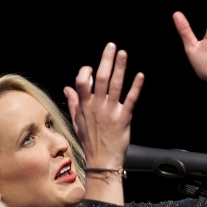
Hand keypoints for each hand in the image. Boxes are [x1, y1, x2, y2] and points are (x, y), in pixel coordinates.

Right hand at [64, 42, 144, 168]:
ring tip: (123, 53)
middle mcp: (97, 106)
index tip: (90, 66)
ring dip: (120, 68)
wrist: (102, 160)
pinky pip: (130, 99)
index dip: (85, 71)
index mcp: (85, 106)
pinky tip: (140, 75)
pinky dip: (135, 87)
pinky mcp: (124, 118)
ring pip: (115, 85)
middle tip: (111, 46)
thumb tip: (67, 88)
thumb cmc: (90, 141)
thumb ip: (74, 102)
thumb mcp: (77, 122)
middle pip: (100, 78)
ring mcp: (111, 111)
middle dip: (106, 60)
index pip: (82, 82)